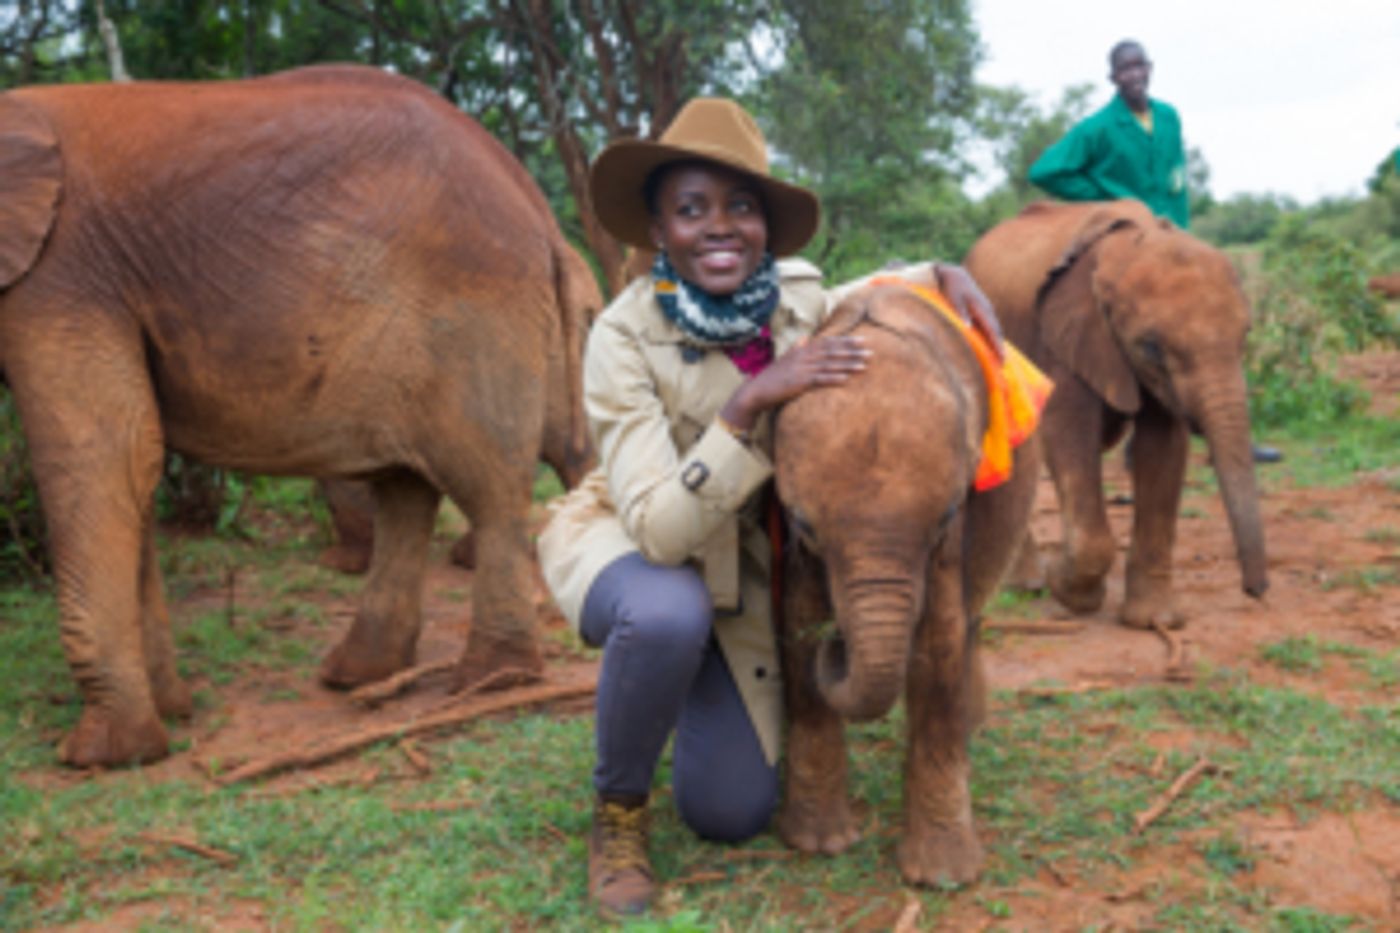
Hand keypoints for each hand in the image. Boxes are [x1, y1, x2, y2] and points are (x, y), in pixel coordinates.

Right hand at [720, 335, 870, 432]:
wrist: (756, 390)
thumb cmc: (772, 377)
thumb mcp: (785, 359)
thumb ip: (796, 348)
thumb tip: (805, 338)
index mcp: (803, 350)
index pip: (828, 342)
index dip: (846, 340)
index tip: (863, 340)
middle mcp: (804, 356)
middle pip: (833, 351)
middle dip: (853, 351)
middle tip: (871, 351)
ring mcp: (802, 369)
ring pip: (830, 364)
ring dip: (848, 365)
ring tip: (865, 365)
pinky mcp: (799, 382)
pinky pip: (820, 379)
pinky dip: (834, 379)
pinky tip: (847, 379)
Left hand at [934, 263, 1003, 359]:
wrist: (955, 275)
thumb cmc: (952, 288)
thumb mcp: (953, 298)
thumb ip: (960, 312)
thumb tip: (968, 327)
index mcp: (981, 308)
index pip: (992, 330)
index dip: (997, 345)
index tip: (1002, 358)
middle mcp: (987, 309)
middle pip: (997, 331)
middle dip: (1000, 347)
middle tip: (1003, 364)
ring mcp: (987, 310)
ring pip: (995, 329)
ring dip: (998, 343)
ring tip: (1000, 360)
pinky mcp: (983, 311)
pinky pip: (991, 326)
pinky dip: (993, 337)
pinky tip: (992, 346)